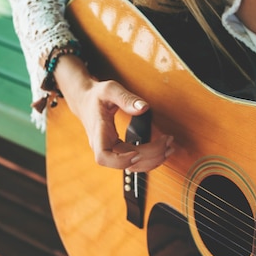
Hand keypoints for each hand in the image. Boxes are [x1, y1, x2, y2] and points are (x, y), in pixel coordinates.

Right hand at [54, 55, 174, 171]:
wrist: (85, 101)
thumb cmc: (96, 95)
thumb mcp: (110, 90)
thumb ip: (126, 98)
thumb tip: (144, 108)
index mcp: (98, 132)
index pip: (103, 156)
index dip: (120, 161)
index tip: (137, 153)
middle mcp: (103, 145)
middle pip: (125, 162)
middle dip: (149, 155)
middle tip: (168, 142)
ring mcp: (110, 149)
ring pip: (131, 165)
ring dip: (152, 160)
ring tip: (169, 147)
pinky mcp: (117, 149)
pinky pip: (133, 160)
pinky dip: (148, 158)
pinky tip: (161, 151)